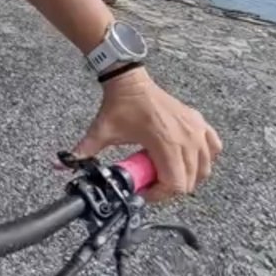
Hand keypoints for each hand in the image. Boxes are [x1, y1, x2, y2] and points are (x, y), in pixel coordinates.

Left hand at [69, 68, 221, 201]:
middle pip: (190, 181)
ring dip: (187, 175)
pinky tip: (186, 157)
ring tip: (164, 169)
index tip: (144, 190)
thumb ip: (83, 151)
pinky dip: (203, 158)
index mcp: (165, 143)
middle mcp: (187, 138)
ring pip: (204, 169)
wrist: (131, 80)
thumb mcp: (101, 132)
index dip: (159, 195)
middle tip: (150, 181)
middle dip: (169, 187)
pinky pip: (213, 149)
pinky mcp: (200, 123)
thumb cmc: (120, 105)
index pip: (175, 184)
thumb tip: (62, 165)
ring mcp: (197, 129)